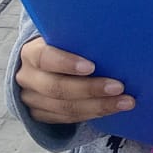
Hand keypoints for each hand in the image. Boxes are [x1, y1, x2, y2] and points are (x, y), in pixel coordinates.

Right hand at [15, 38, 134, 123]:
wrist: (41, 66)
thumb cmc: (62, 46)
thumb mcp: (62, 37)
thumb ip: (77, 38)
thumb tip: (114, 34)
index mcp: (30, 53)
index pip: (44, 58)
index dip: (66, 63)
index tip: (91, 66)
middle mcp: (27, 78)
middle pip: (56, 88)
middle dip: (90, 89)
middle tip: (118, 87)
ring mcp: (31, 100)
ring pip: (65, 108)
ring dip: (99, 106)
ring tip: (125, 101)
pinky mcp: (40, 116)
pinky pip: (69, 118)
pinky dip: (93, 114)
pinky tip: (114, 108)